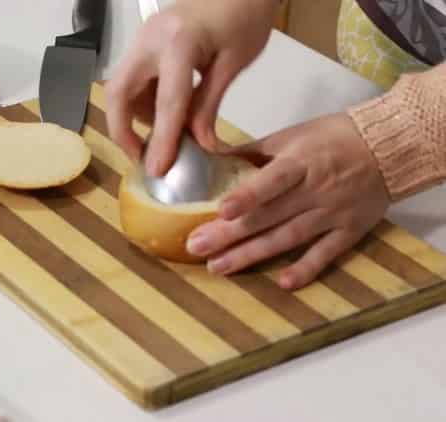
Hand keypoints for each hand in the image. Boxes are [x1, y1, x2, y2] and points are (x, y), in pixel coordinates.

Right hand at [105, 0, 278, 175]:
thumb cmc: (244, 15)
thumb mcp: (233, 64)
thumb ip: (209, 106)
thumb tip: (198, 145)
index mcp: (179, 43)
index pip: (166, 102)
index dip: (162, 140)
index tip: (158, 169)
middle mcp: (150, 39)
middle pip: (118, 92)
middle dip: (122, 129)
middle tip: (140, 157)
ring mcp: (142, 39)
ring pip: (119, 88)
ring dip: (131, 117)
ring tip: (157, 138)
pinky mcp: (142, 43)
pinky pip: (131, 80)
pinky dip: (141, 103)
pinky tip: (162, 116)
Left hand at [186, 113, 391, 288]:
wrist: (392, 145)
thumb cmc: (334, 137)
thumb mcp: (290, 135)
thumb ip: (250, 152)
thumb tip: (208, 158)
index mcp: (301, 161)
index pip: (271, 181)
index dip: (246, 197)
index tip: (220, 211)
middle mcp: (317, 190)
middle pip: (269, 216)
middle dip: (230, 234)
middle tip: (195, 247)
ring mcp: (334, 213)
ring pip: (288, 238)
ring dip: (252, 255)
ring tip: (218, 267)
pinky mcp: (350, 231)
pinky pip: (325, 254)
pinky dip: (306, 269)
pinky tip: (282, 283)